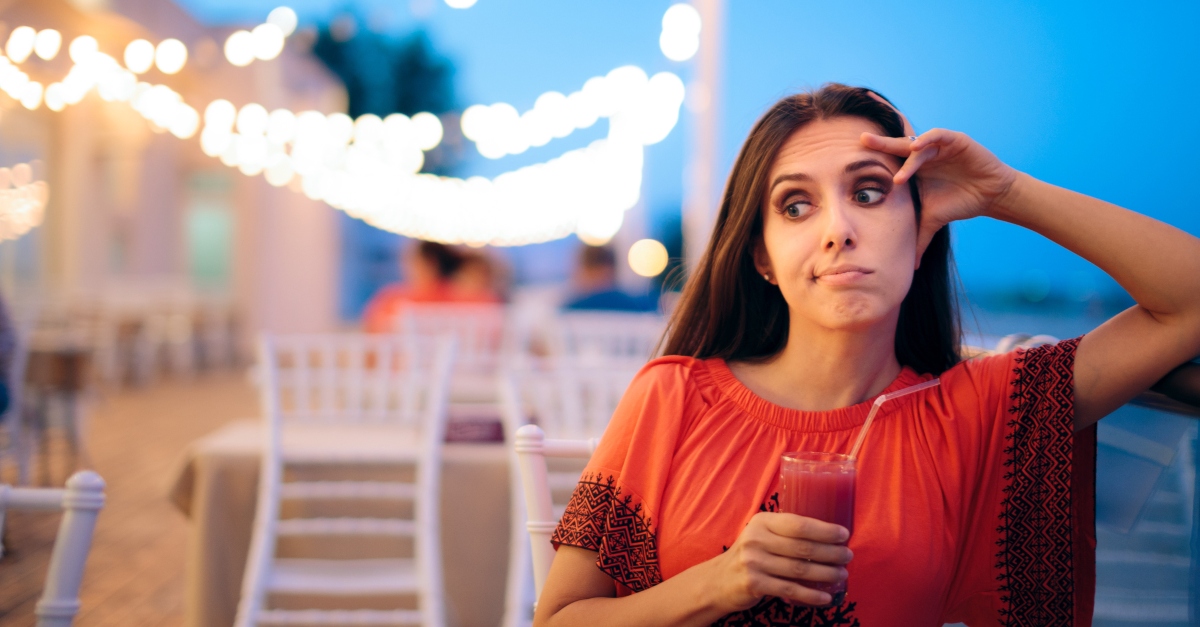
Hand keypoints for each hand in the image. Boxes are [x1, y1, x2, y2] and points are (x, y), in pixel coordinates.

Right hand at [706, 512, 851, 610]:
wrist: (719, 580)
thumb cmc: (751, 555)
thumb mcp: (763, 535)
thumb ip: (786, 533)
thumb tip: (829, 536)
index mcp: (762, 522)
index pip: (798, 524)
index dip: (824, 529)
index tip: (844, 534)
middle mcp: (756, 539)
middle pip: (802, 547)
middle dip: (831, 553)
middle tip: (848, 556)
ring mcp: (753, 562)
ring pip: (799, 569)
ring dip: (825, 574)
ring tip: (842, 575)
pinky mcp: (754, 583)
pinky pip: (790, 590)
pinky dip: (811, 595)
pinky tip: (825, 597)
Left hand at [860, 126, 1019, 261]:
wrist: (990, 195)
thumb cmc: (959, 203)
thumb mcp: (932, 221)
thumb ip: (918, 240)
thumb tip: (910, 269)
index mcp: (914, 169)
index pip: (890, 161)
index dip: (874, 158)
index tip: (852, 161)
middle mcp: (923, 154)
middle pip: (898, 146)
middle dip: (880, 143)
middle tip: (862, 141)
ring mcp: (939, 146)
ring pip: (918, 146)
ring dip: (908, 158)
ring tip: (899, 178)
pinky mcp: (956, 140)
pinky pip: (939, 135)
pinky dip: (928, 139)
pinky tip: (917, 146)